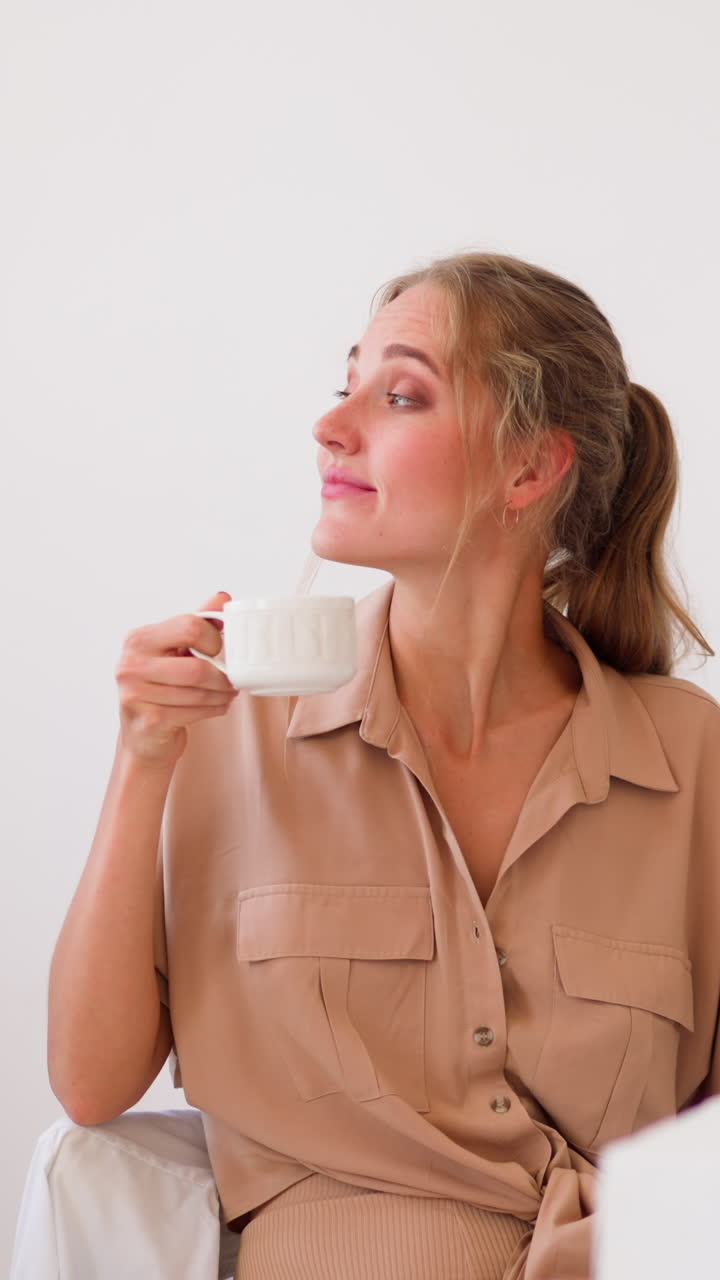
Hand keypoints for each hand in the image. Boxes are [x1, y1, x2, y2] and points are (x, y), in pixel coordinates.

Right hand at [115, 591, 236, 766]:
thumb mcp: (175, 650)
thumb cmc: (161, 687)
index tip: (222, 650)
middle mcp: (131, 665)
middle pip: (198, 667)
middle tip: (234, 679)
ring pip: (199, 692)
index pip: (190, 627)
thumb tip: (222, 597)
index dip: (215, 639)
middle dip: (224, 676)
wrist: (143, 735)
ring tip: (228, 693)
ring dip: (223, 694)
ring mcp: (136, 695)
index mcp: (139, 639)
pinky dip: (214, 709)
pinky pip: (195, 712)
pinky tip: (216, 706)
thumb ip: (197, 623)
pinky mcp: (148, 721)